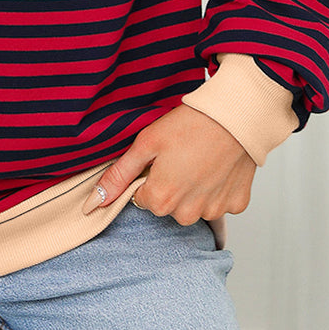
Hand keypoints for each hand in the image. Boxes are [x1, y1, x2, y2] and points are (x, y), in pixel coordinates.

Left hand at [81, 103, 255, 224]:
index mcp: (161, 200)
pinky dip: (218, 189)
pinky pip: (220, 203)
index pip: (143, 198)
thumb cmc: (189, 124)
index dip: (149, 176)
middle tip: (180, 157)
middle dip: (170, 186)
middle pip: (168, 206)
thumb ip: (118, 176)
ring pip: (194, 208)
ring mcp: (214, 211)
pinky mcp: (237, 204)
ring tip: (200, 160)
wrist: (235, 116)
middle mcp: (187, 213)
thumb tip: (91, 204)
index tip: (160, 158)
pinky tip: (217, 166)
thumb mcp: (145, 144)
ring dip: (194, 190)